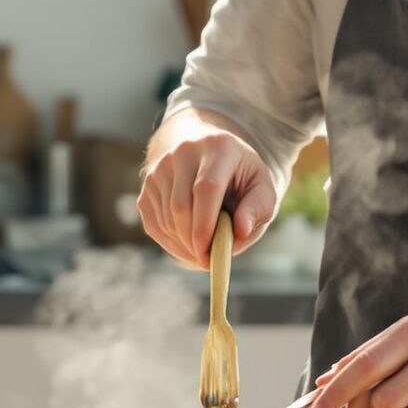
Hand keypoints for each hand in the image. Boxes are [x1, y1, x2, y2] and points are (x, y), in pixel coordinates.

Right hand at [138, 121, 275, 269]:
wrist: (208, 153)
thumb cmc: (240, 177)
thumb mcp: (261, 188)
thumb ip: (257, 209)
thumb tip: (241, 232)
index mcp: (218, 147)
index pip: (206, 188)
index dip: (206, 225)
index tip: (210, 254)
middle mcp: (183, 152)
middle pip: (180, 206)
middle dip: (193, 242)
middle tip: (208, 260)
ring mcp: (160, 168)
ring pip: (166, 219)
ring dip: (183, 244)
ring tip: (204, 249)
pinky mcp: (147, 184)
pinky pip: (154, 224)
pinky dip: (171, 242)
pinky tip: (188, 242)